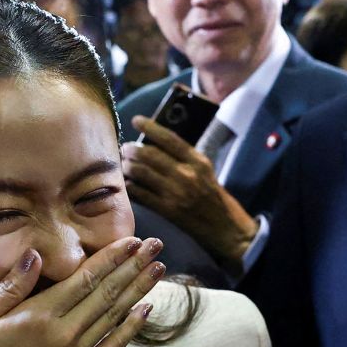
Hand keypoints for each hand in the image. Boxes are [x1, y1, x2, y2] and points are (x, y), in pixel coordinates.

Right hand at [0, 236, 165, 346]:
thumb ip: (9, 288)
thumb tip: (35, 255)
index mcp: (39, 316)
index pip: (85, 278)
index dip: (111, 257)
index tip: (132, 240)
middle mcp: (65, 333)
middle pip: (107, 293)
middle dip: (134, 266)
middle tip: (156, 246)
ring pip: (115, 316)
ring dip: (139, 290)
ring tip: (158, 268)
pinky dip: (131, 327)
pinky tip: (146, 310)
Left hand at [122, 115, 257, 265]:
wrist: (223, 226)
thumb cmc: (211, 194)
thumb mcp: (204, 169)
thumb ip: (184, 156)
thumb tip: (155, 140)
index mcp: (198, 161)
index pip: (170, 139)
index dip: (150, 127)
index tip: (136, 120)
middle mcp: (187, 175)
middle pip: (150, 155)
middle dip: (132, 149)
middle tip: (125, 147)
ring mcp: (175, 193)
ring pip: (141, 173)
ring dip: (127, 166)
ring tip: (123, 163)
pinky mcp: (167, 210)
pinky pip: (140, 194)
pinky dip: (130, 186)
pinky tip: (126, 182)